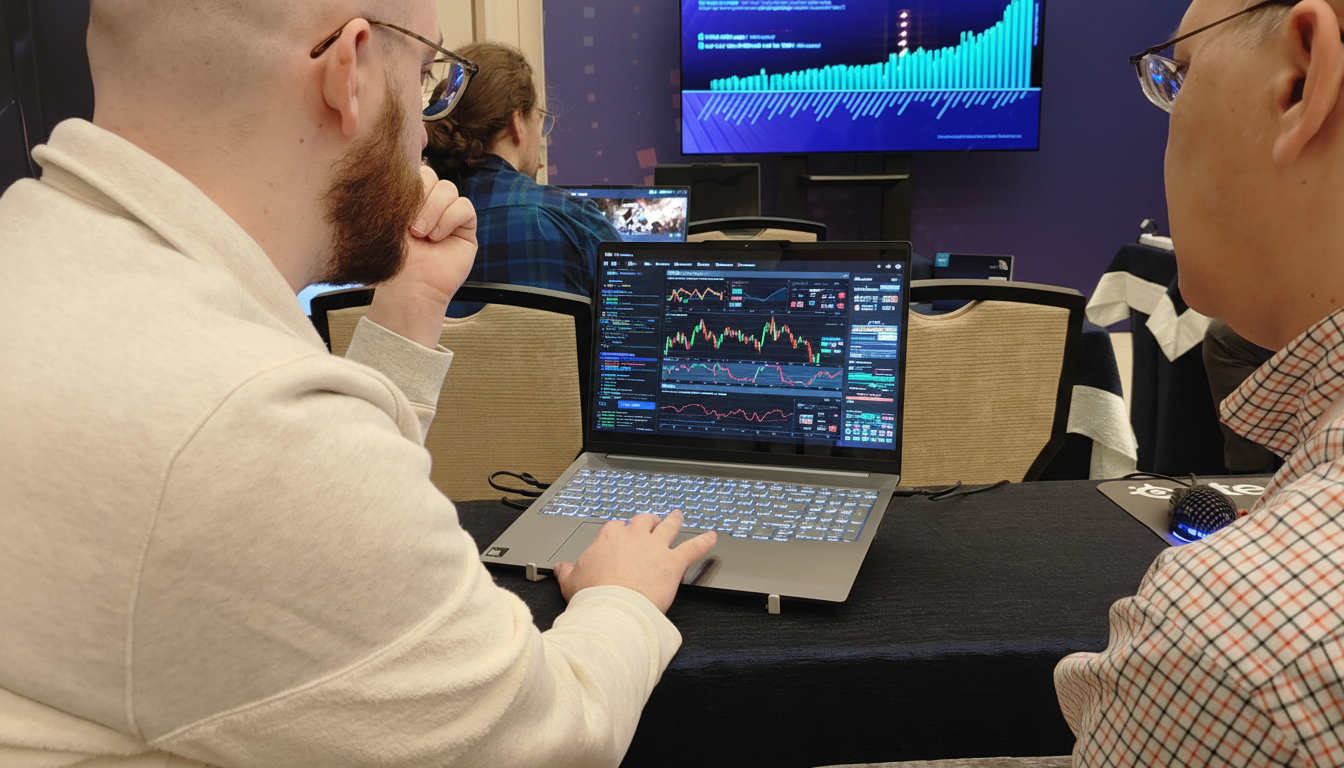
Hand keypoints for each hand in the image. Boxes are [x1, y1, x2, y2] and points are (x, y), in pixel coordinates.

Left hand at [366, 165, 476, 347]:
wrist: (408, 287)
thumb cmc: (392, 258)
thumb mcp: (386, 220)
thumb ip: (394, 193)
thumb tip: (400, 163)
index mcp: (408, 199)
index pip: (414, 171)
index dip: (409, 178)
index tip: (397, 198)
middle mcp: (429, 205)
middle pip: (432, 175)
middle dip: (420, 196)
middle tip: (409, 225)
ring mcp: (449, 215)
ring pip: (449, 189)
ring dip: (433, 209)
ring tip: (421, 233)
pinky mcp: (466, 228)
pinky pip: (464, 207)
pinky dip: (449, 219)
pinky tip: (436, 237)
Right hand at [553, 511, 717, 613]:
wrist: (613, 609)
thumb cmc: (593, 597)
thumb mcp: (571, 582)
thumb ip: (567, 571)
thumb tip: (560, 567)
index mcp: (609, 539)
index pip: (616, 528)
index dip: (621, 531)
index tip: (622, 535)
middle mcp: (634, 538)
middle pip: (644, 520)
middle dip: (648, 520)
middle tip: (651, 520)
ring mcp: (656, 548)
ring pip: (668, 527)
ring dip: (674, 520)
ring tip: (678, 515)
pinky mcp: (674, 563)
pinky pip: (694, 548)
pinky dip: (705, 541)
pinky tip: (713, 536)